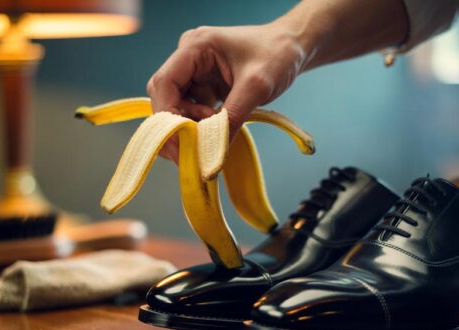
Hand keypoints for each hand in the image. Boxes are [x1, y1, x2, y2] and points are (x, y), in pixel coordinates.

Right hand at [146, 23, 307, 162]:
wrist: (293, 48)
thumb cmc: (277, 55)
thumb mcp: (257, 87)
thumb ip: (232, 118)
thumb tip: (212, 153)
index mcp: (195, 46)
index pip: (164, 83)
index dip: (167, 116)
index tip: (180, 142)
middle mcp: (188, 57)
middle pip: (165, 97)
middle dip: (176, 125)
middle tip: (194, 148)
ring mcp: (195, 71)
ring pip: (176, 105)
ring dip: (189, 125)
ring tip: (213, 133)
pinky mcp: (204, 85)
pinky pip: (190, 109)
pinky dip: (198, 125)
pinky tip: (215, 129)